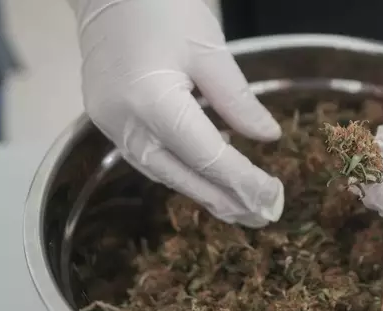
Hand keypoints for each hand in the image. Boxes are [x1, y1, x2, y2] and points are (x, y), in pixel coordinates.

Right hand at [67, 0, 283, 227]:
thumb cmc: (161, 7)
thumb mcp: (209, 49)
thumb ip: (238, 99)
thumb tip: (269, 137)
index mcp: (152, 102)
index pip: (208, 156)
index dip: (243, 181)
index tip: (274, 198)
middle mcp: (125, 124)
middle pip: (183, 176)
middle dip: (226, 201)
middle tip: (264, 217)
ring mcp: (111, 126)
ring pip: (164, 173)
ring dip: (204, 193)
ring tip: (241, 209)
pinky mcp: (108, 121)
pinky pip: (150, 158)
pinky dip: (183, 171)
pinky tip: (208, 178)